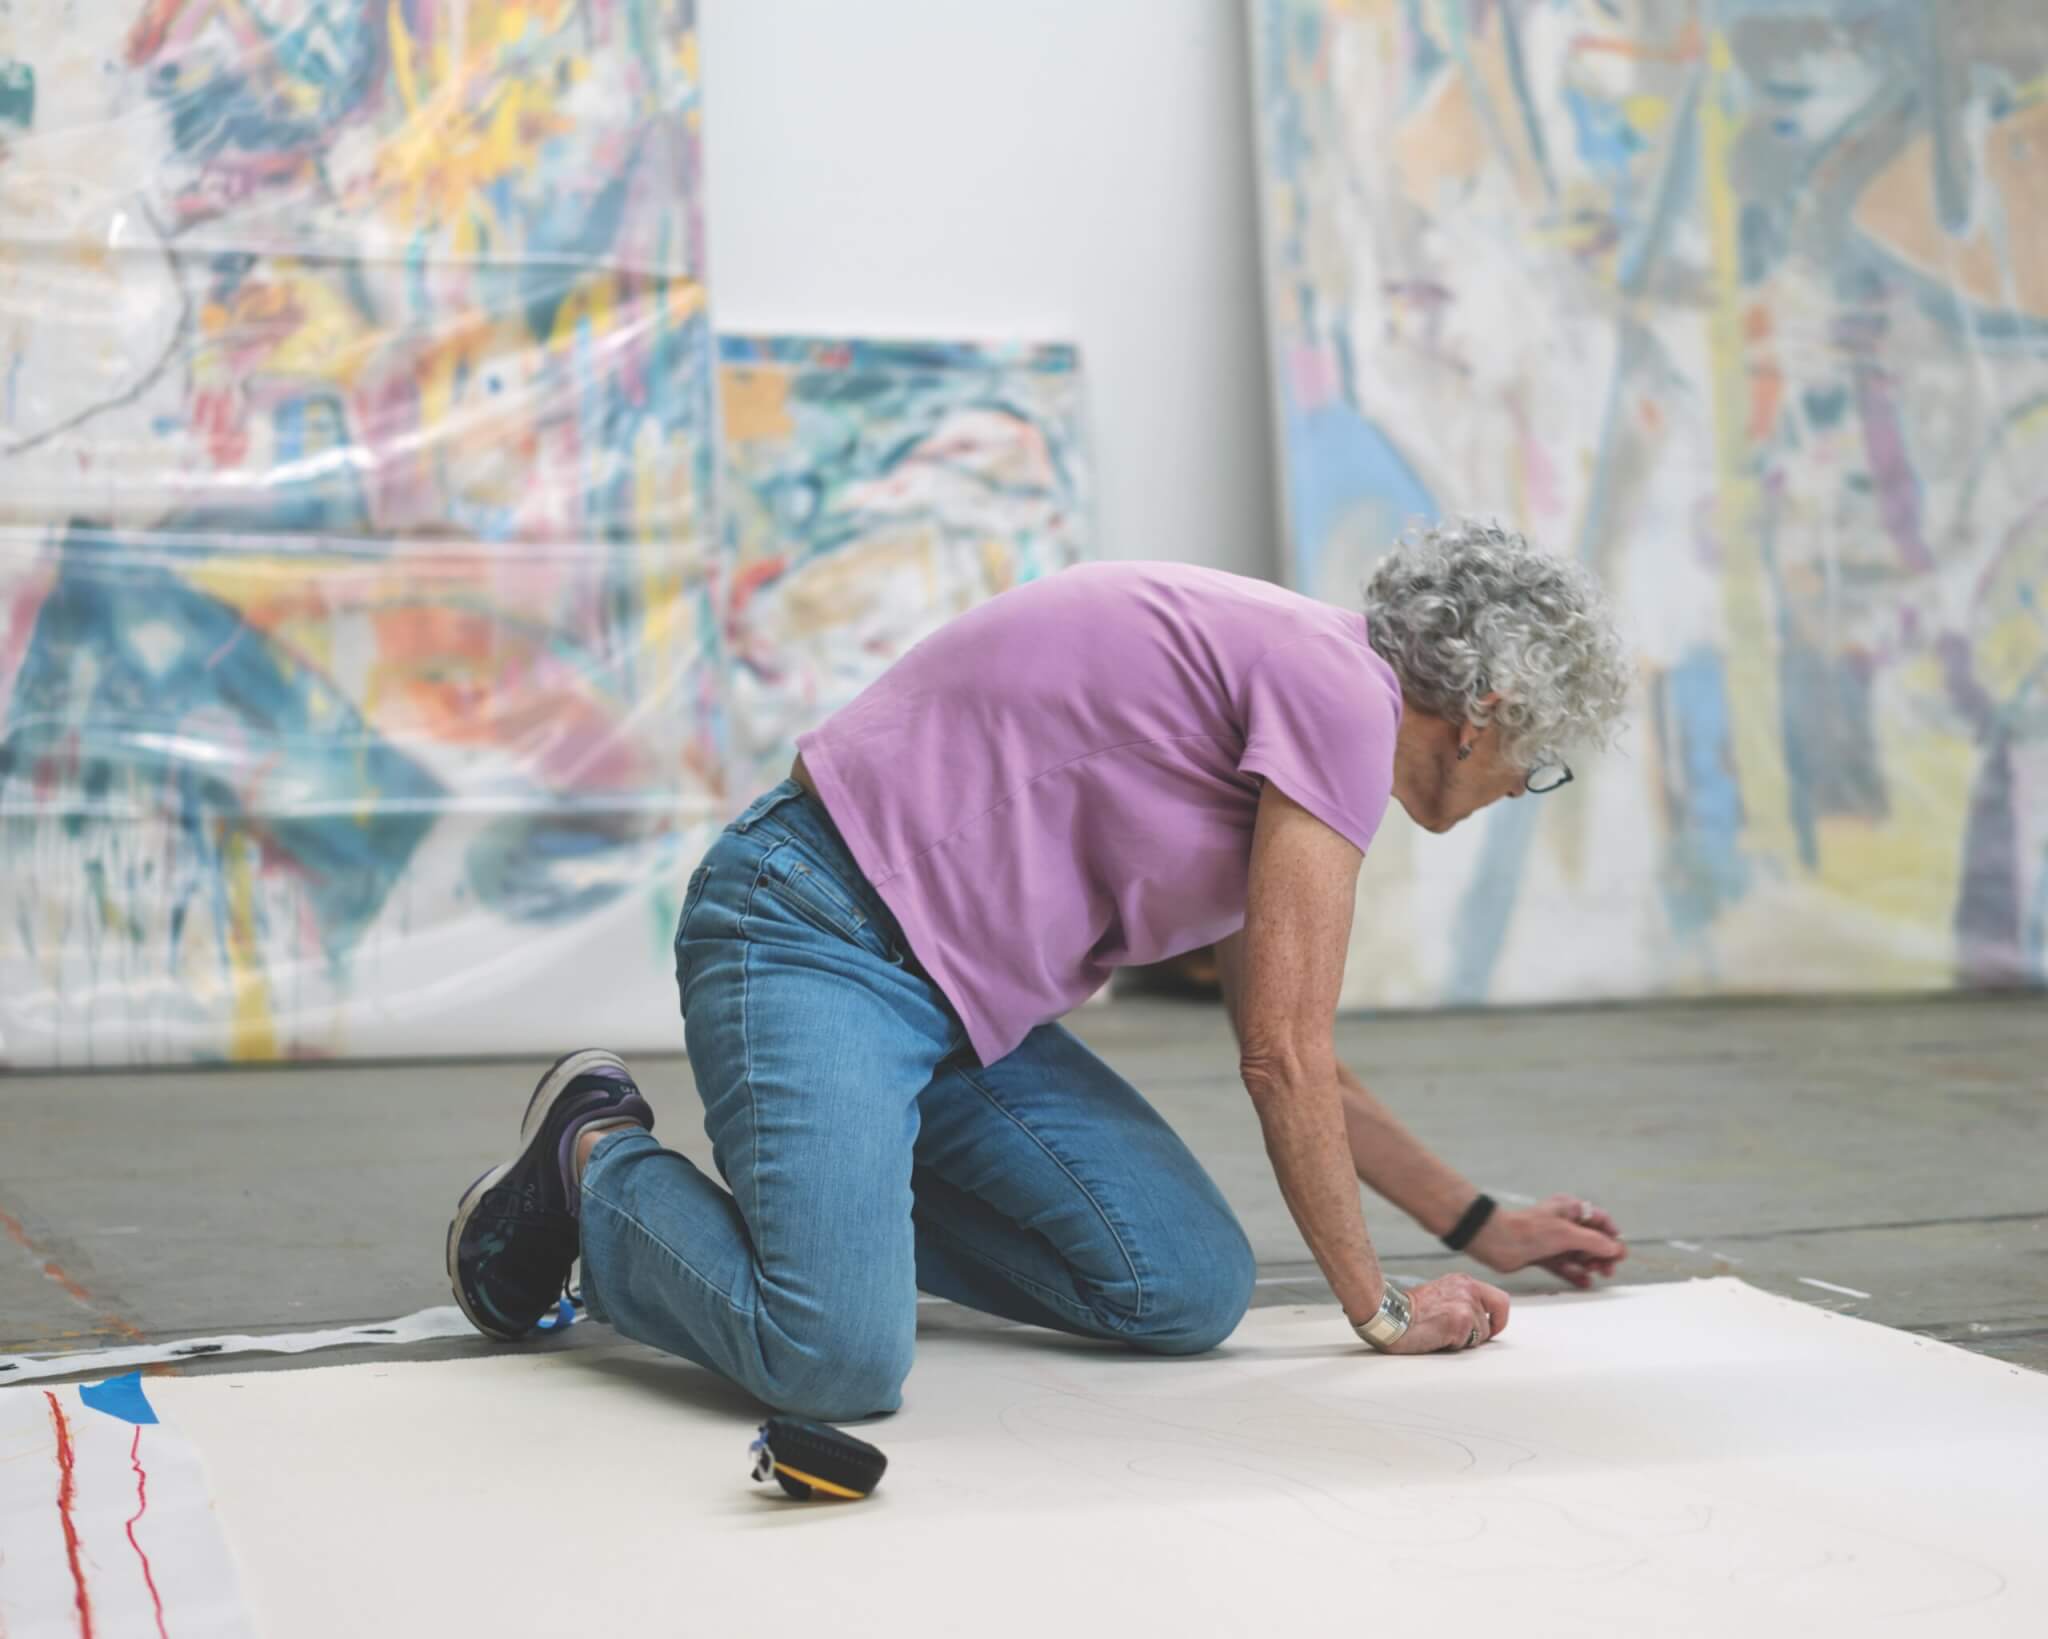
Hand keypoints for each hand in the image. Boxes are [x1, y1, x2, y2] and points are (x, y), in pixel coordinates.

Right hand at [1381, 1272, 1510, 1354]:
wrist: (1390, 1315)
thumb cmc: (1408, 1310)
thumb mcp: (1441, 1294)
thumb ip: (1462, 1300)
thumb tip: (1479, 1321)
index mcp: (1464, 1281)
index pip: (1500, 1300)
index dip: (1499, 1319)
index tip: (1491, 1327)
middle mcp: (1468, 1290)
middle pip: (1493, 1321)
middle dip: (1483, 1333)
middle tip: (1470, 1339)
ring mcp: (1465, 1306)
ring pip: (1480, 1335)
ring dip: (1463, 1340)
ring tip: (1440, 1334)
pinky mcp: (1460, 1322)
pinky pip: (1466, 1343)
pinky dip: (1453, 1345)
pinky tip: (1436, 1337)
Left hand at [1470, 1195, 1626, 1288]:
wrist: (1497, 1241)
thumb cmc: (1530, 1230)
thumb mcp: (1568, 1234)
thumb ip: (1595, 1242)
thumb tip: (1616, 1248)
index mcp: (1569, 1208)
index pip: (1599, 1219)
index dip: (1611, 1235)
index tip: (1619, 1252)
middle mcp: (1562, 1223)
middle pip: (1590, 1239)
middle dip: (1601, 1253)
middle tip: (1607, 1269)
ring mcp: (1552, 1240)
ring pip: (1578, 1254)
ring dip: (1589, 1264)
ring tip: (1594, 1274)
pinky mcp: (1543, 1255)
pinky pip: (1565, 1266)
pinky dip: (1575, 1273)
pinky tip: (1584, 1282)